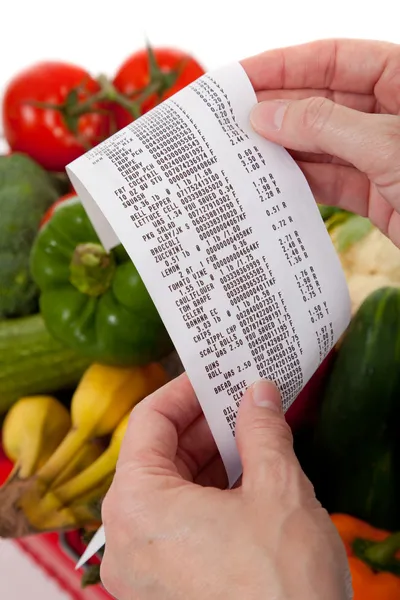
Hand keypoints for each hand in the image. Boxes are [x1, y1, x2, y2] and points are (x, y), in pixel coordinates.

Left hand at [100, 375, 351, 599]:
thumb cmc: (280, 587)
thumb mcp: (277, 490)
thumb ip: (262, 430)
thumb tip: (259, 394)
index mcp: (136, 503)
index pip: (148, 420)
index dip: (185, 390)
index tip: (215, 376)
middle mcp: (125, 537)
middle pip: (158, 455)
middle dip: (203, 425)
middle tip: (241, 402)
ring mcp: (142, 567)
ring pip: (169, 490)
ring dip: (209, 459)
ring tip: (250, 436)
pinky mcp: (164, 588)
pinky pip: (177, 523)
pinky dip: (207, 495)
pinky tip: (244, 480)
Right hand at [242, 39, 399, 246]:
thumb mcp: (387, 144)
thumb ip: (325, 126)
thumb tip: (267, 113)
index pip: (333, 58)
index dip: (283, 65)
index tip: (239, 77)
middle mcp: (390, 113)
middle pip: (321, 101)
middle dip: (276, 110)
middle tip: (227, 120)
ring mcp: (381, 155)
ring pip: (321, 144)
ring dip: (282, 149)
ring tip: (238, 151)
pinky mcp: (377, 193)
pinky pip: (330, 180)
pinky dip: (301, 182)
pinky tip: (270, 181)